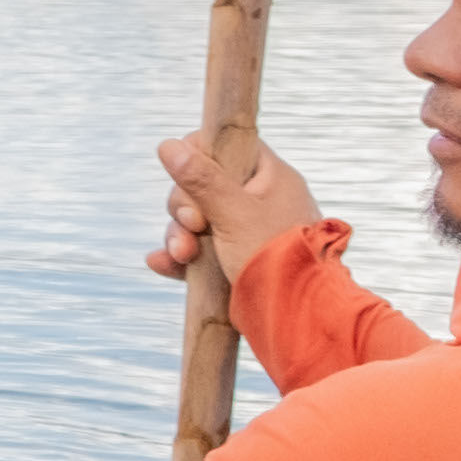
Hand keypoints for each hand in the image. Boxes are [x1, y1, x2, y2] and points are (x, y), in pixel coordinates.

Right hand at [153, 122, 326, 288]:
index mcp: (270, 177)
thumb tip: (167, 144)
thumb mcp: (233, 214)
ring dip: (179, 235)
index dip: (199, 156)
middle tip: (193, 225)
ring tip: (181, 255)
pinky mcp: (234, 259)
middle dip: (184, 208)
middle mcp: (259, 200)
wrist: (299, 316)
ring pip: (196, 219)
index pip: (227, 145)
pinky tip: (161, 263)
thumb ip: (200, 180)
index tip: (189, 178)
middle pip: (202, 184)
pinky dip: (180, 256)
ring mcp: (246, 231)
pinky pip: (198, 249)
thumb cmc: (274, 257)